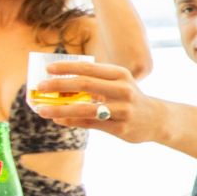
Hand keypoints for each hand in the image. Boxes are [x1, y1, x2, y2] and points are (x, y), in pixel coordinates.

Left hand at [28, 60, 158, 141]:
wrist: (156, 119)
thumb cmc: (129, 98)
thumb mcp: (118, 83)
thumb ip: (95, 81)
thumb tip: (61, 83)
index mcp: (120, 75)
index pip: (89, 68)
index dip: (67, 67)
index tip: (48, 69)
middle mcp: (123, 90)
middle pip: (85, 85)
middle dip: (59, 85)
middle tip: (40, 87)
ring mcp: (123, 110)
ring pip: (85, 109)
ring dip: (60, 109)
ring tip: (42, 110)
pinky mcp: (121, 128)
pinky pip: (91, 124)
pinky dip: (72, 122)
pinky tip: (59, 120)